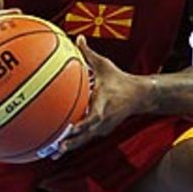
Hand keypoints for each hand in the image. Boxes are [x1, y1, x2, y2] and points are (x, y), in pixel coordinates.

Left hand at [57, 37, 147, 153]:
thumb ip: (89, 53)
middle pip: (85, 136)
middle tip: (54, 148)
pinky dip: (74, 142)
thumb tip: (78, 38)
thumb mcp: (105, 65)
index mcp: (103, 105)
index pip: (92, 118)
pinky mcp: (102, 130)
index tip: (68, 129)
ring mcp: (103, 128)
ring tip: (53, 154)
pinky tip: (60, 147)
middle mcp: (103, 120)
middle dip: (70, 143)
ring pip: (85, 140)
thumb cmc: (119, 79)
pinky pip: (86, 138)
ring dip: (70, 147)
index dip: (81, 126)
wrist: (140, 95)